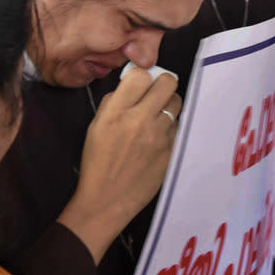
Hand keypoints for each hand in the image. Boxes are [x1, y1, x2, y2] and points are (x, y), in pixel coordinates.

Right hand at [67, 69, 181, 230]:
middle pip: (167, 82)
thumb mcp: (95, 127)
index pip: (140, 75)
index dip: (142, 76)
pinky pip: (179, 126)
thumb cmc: (98, 163)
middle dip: (162, 84)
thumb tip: (132, 85)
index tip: (141, 84)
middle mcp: (140, 120)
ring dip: (169, 105)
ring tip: (159, 115)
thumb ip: (114, 102)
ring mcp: (159, 136)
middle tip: (157, 92)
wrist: (107, 200)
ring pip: (177, 103)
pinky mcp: (171, 150)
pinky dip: (171, 127)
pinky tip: (160, 137)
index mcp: (116, 112)